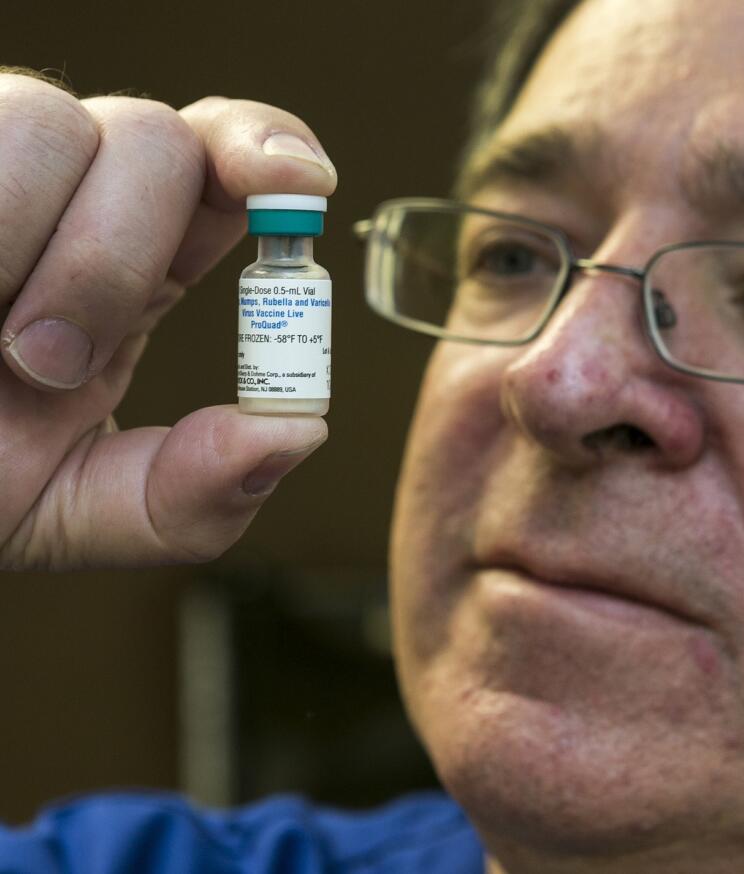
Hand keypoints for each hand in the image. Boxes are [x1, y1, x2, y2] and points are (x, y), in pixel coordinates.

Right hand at [0, 75, 336, 569]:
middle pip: (155, 139)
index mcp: (141, 265)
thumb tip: (297, 434)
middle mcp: (75, 198)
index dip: (270, 151)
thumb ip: (190, 496)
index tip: (303, 184)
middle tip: (50, 364)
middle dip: (116, 256)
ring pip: (51, 120)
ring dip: (27, 240)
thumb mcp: (78, 512)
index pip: (226, 165)